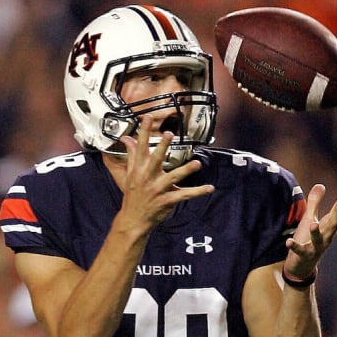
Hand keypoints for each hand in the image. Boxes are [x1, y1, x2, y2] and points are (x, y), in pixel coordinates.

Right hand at [115, 116, 213, 233]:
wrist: (133, 219)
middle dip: (161, 147)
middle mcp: (147, 177)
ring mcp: (158, 189)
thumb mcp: (129, 174)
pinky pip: (184, 195)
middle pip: (155, 159)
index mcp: (138, 169)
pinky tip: (209, 188)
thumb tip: (127, 138)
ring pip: (173, 177)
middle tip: (168, 135)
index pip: (140, 147)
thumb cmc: (133, 195)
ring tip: (197, 164)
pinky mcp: (167, 200)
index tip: (147, 117)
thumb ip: (131, 155)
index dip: (143, 132)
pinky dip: (198, 192)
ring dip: (186, 170)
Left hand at [283, 177, 336, 279]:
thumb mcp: (310, 218)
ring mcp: (316, 246)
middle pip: (334, 222)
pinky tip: (288, 242)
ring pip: (318, 239)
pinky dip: (294, 246)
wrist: (302, 266)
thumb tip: (321, 184)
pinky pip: (300, 251)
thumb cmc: (308, 239)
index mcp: (328, 225)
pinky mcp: (304, 255)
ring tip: (313, 224)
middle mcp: (326, 235)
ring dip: (316, 232)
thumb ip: (315, 202)